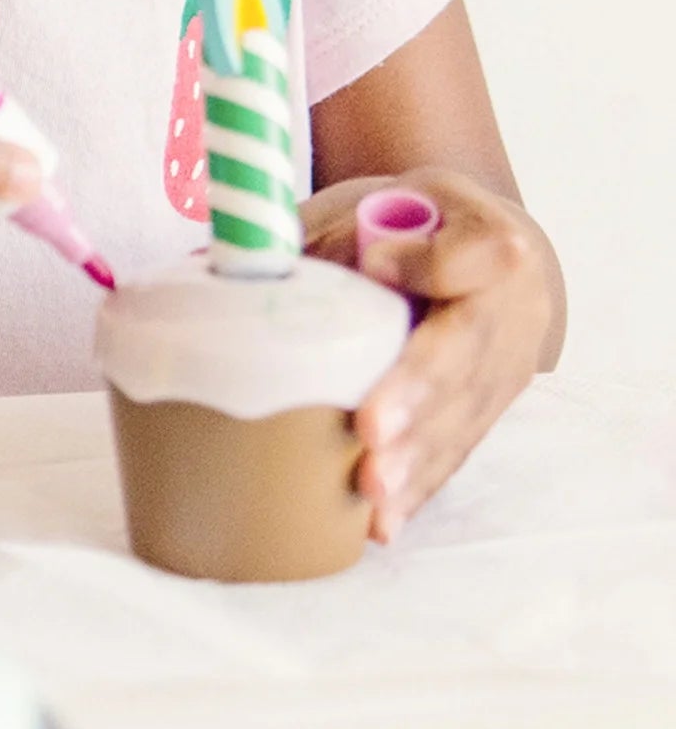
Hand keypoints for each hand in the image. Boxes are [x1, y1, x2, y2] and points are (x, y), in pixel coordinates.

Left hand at [306, 169, 557, 538]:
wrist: (489, 251)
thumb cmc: (412, 224)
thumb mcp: (375, 204)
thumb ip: (321, 235)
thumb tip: (216, 268)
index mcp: (488, 240)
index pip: (476, 253)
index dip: (430, 263)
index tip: (379, 264)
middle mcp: (512, 309)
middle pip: (466, 352)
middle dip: (416, 394)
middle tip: (372, 432)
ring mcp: (507, 368)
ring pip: (462, 416)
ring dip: (416, 459)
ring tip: (372, 490)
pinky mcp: (489, 412)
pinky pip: (454, 452)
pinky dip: (418, 488)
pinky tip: (384, 523)